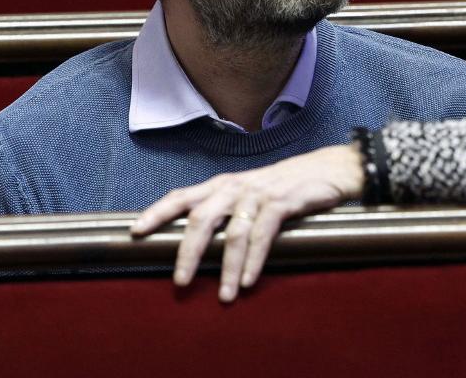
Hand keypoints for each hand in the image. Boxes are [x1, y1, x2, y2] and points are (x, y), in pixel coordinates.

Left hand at [130, 143, 364, 300]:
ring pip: (233, 233)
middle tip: (180, 282)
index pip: (182, 196)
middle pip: (201, 218)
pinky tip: (247, 280)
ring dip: (226, 267)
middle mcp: (235, 187)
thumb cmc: (285, 186)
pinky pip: (262, 234)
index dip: (157, 212)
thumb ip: (225, 210)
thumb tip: (197, 241)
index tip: (135, 232)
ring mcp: (258, 194)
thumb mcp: (249, 194)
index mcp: (222, 185)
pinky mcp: (282, 202)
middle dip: (188, 253)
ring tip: (223, 295)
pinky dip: (254, 260)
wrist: (329, 169)